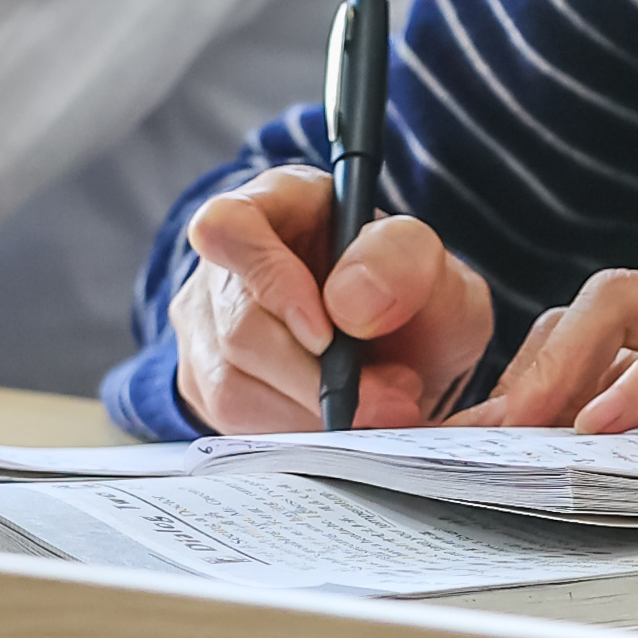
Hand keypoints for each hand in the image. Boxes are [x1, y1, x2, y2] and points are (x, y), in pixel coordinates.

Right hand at [169, 169, 499, 434]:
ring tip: (381, 404)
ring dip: (315, 412)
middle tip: (395, 394)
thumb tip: (348, 305)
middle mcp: (223, 265)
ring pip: (233, 385)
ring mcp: (206, 327)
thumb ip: (402, 260)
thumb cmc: (408, 291)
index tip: (328, 333)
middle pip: (238, 329)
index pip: (227, 228)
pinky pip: (237, 424)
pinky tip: (343, 421)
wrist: (405, 351)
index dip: (270, 281)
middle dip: (320, 376)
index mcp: (273, 204)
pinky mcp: (207, 385)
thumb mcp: (431, 263)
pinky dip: (300, 433)